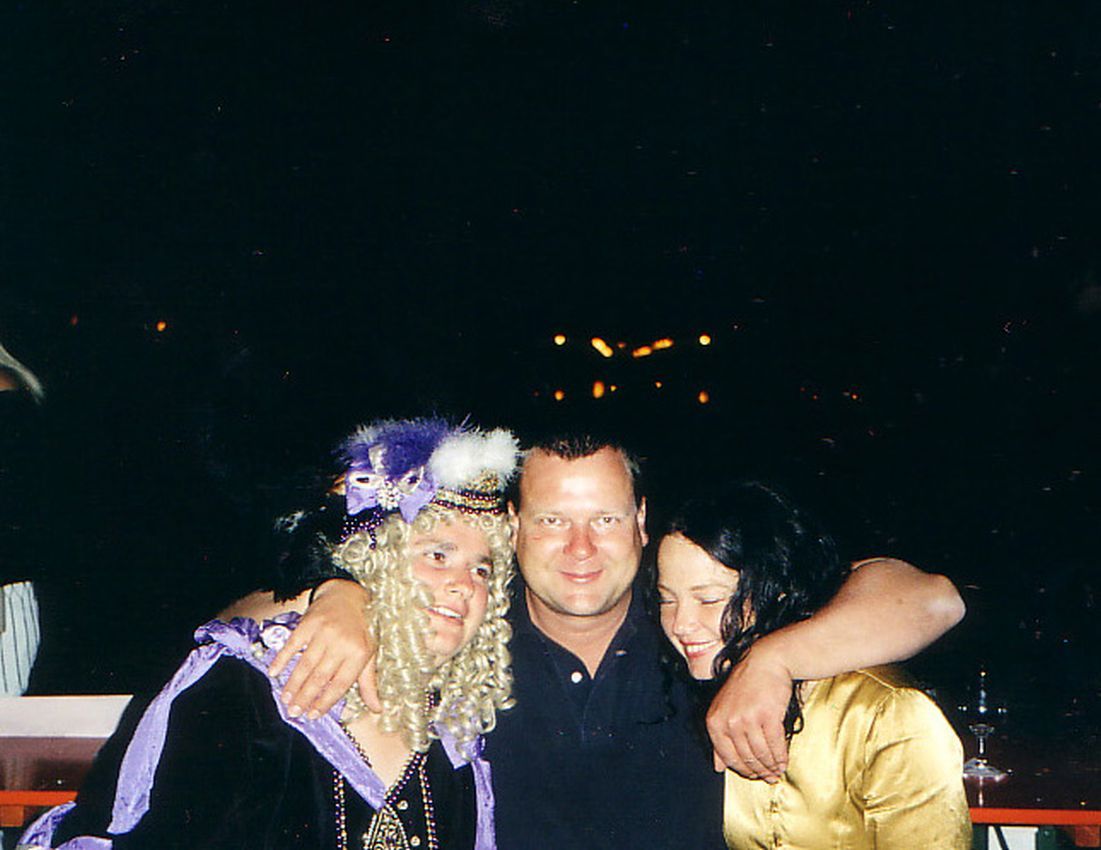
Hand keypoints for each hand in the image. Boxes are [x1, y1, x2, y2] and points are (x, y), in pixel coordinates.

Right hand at [268, 579, 378, 718]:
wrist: (348, 595)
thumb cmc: (360, 629)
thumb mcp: (369, 654)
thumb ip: (369, 683)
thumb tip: (377, 709)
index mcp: (359, 653)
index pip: (340, 684)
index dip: (326, 701)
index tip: (313, 715)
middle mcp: (342, 643)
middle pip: (320, 676)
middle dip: (305, 697)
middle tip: (293, 712)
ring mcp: (324, 632)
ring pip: (306, 664)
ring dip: (293, 684)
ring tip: (285, 699)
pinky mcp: (309, 623)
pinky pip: (293, 645)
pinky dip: (282, 659)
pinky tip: (274, 672)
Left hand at [706, 642, 793, 781]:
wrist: (764, 662)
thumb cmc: (746, 686)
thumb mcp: (724, 709)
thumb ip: (720, 738)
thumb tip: (717, 767)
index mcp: (714, 721)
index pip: (727, 756)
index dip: (742, 770)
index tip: (753, 776)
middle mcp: (728, 721)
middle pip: (745, 757)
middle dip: (759, 771)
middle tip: (768, 777)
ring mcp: (747, 718)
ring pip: (761, 753)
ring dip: (771, 766)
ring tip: (777, 770)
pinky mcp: (767, 716)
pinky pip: (775, 745)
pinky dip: (780, 757)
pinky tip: (783, 762)